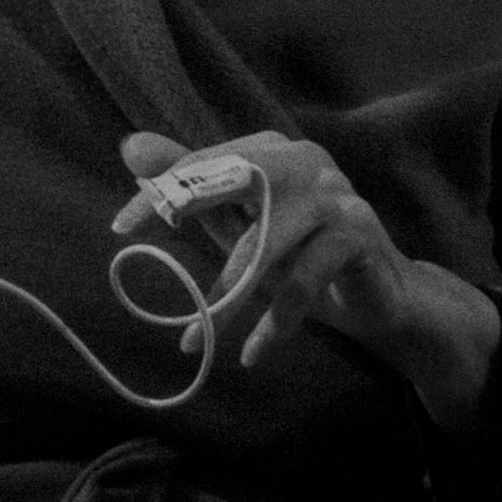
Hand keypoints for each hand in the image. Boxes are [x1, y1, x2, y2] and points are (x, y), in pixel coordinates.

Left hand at [118, 129, 495, 421]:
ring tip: (195, 338)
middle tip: (129, 239)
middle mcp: (306, 161)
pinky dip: (275, 323)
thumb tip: (130, 146)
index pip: (207, 163)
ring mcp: (336, 196)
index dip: (161, 192)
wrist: (381, 299)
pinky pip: (303, 282)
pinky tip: (254, 355)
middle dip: (180, 205)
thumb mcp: (239, 225)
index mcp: (273, 151)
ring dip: (227, 298)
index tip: (120, 227)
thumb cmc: (301, 258)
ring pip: (264, 243)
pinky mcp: (358, 236)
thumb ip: (192, 188)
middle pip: (234, 177)